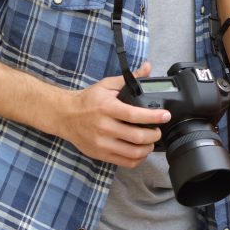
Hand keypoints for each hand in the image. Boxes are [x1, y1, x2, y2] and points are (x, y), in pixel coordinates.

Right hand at [54, 62, 170, 166]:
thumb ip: (130, 79)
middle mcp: (104, 127)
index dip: (153, 117)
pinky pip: (124, 162)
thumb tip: (148, 67)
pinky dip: (137, 159)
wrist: (64, 116)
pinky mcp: (100, 154)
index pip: (134, 115)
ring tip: (151, 141)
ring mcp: (101, 143)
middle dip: (154, 135)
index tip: (165, 115)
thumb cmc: (88, 100)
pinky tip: (141, 152)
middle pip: (136, 137)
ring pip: (132, 152)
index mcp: (107, 108)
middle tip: (158, 130)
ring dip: (148, 148)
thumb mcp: (107, 85)